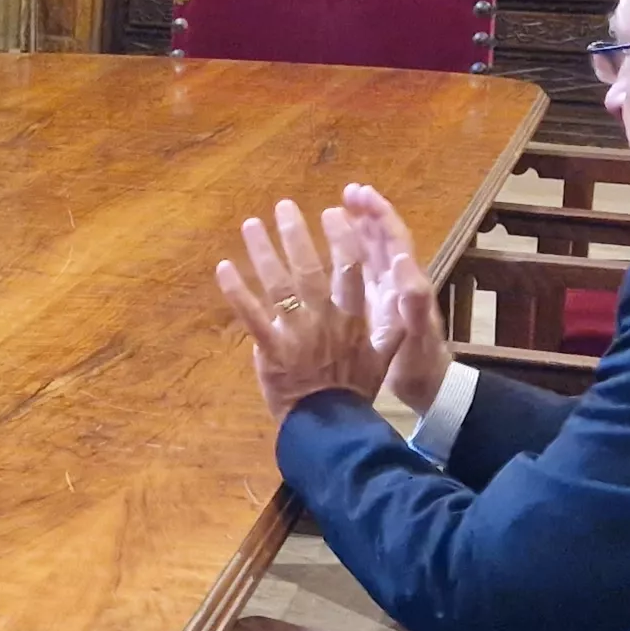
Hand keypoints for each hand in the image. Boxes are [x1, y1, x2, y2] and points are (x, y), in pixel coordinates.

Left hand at [215, 201, 392, 427]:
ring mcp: (296, 332)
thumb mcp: (385, 359)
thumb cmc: (355, 390)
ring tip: (250, 224)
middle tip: (284, 205)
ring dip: (262, 251)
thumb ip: (393, 329)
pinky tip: (224, 267)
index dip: (341, 237)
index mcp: (352, 317)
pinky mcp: (271, 348)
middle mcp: (324, 318)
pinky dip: (236, 291)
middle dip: (296, 233)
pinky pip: (251, 314)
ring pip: (277, 284)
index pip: (349, 267)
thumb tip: (406, 305)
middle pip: (309, 267)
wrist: (330, 424)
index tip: (332, 212)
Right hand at [332, 184, 451, 413]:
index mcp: (406, 285)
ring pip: (372, 252)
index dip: (379, 215)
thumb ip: (412, 302)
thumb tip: (400, 262)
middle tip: (346, 192)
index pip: (394, 239)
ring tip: (336, 210)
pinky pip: (361, 272)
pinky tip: (330, 252)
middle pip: (384, 239)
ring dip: (358, 229)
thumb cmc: (420, 364)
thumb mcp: (415, 337)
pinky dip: (348, 255)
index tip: (360, 194)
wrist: (427, 388)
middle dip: (367, 213)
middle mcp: (398, 283)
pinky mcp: (375, 307)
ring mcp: (387, 294)